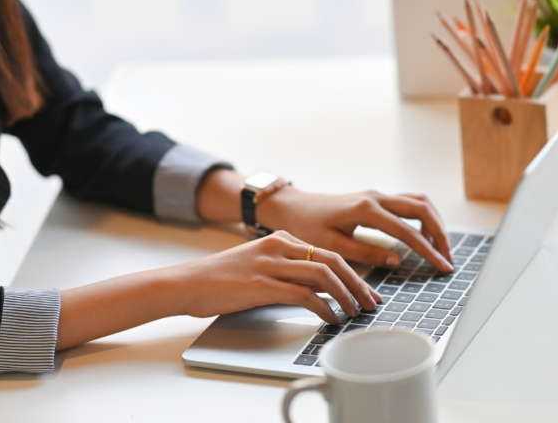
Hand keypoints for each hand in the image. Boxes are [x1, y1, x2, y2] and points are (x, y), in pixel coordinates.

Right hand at [169, 231, 379, 321]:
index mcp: (281, 238)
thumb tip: (321, 290)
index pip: (327, 252)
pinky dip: (323, 307)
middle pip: (333, 259)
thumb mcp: (260, 266)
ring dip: (345, 295)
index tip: (366, 290)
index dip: (352, 272)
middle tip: (371, 302)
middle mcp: (279, 246)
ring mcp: (270, 264)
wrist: (186, 283)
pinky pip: (303, 294)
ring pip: (323, 274)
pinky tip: (330, 318)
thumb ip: (289, 272)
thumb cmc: (221, 280)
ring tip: (354, 312)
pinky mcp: (262, 284)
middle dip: (357, 283)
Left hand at [257, 188, 453, 271]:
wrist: (294, 207)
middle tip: (448, 258)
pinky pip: (409, 202)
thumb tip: (397, 261)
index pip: (408, 231)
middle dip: (440, 234)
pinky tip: (423, 235)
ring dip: (434, 222)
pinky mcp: (376, 198)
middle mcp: (376, 197)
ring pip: (418, 202)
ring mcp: (377, 195)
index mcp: (366, 210)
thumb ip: (366, 253)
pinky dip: (423, 217)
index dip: (429, 251)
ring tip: (439, 247)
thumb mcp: (333, 246)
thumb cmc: (307, 227)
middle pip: (422, 209)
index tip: (442, 266)